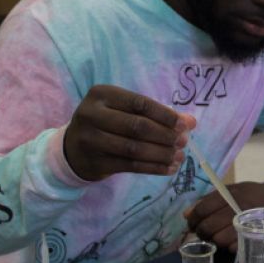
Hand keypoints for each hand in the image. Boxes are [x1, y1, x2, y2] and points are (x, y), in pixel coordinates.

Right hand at [63, 85, 195, 180]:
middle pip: (137, 126)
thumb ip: (156, 113)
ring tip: (179, 157)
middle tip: (183, 142)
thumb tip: (191, 121)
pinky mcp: (95, 162)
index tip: (184, 125)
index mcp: (102, 94)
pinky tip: (169, 168)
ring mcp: (91, 139)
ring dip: (161, 154)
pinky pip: (130, 166)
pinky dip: (153, 167)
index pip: (139, 103)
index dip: (164, 115)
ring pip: (134, 149)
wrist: (73, 147)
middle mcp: (92, 114)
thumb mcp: (125, 110)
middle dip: (165, 135)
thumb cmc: (107, 122)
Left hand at [185, 182, 263, 250]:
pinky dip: (228, 246)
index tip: (192, 223)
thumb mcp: (232, 190)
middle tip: (203, 232)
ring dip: (214, 240)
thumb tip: (187, 214)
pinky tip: (229, 242)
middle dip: (201, 232)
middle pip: (208, 226)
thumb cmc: (251, 196)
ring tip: (216, 237)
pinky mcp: (255, 238)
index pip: (203, 208)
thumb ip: (208, 200)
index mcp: (232, 194)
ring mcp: (248, 224)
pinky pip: (233, 247)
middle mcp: (239, 208)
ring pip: (218, 239)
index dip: (193, 218)